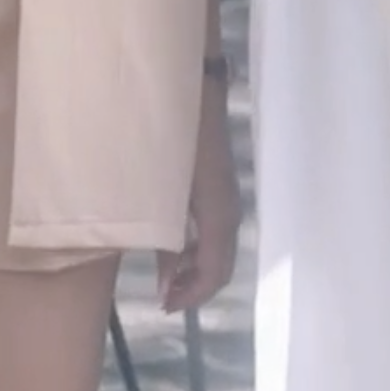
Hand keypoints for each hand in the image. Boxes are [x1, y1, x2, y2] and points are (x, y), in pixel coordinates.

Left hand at [157, 84, 239, 313]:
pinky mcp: (215, 182)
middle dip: (194, 287)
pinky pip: (211, 228)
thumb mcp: (161, 192)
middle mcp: (227, 208)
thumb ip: (162, 238)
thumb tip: (162, 282)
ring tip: (162, 278)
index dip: (192, 295)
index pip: (214, 270)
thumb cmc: (168, 135)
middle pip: (221, 264)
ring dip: (192, 268)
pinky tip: (169, 246)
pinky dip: (192, 246)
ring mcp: (224, 194)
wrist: (188, 84)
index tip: (162, 306)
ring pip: (216, 247)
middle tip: (161, 299)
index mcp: (217, 212)